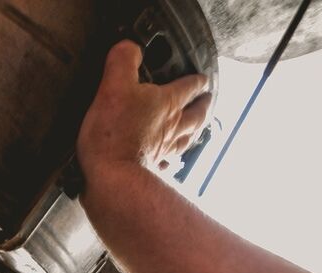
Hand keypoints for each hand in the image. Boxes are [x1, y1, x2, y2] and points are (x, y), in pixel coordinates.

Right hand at [78, 41, 211, 176]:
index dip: (197, 79)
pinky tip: (170, 162)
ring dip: (196, 132)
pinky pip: (168, 163)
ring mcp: (164, 150)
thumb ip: (123, 60)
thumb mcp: (113, 86)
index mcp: (166, 103)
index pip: (189, 86)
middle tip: (209, 102)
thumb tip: (130, 47)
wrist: (112, 177)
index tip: (202, 78)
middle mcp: (172, 127)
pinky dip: (172, 160)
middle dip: (205, 106)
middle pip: (197, 114)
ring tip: (198, 129)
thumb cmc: (114, 134)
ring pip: (188, 138)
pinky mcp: (152, 169)